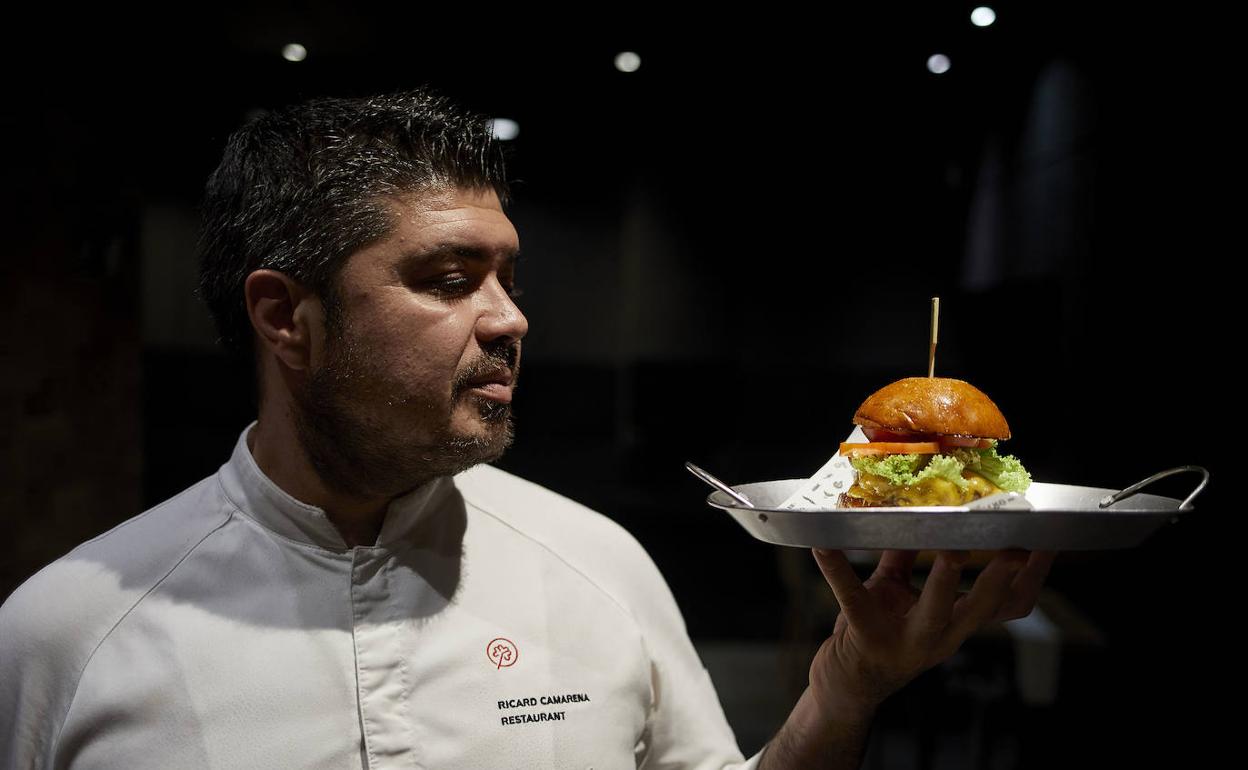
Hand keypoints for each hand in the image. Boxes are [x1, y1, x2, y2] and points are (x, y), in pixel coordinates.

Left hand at [807, 548, 1056, 717]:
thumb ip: (907, 554)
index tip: (1047, 543)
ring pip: (935, 611)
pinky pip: (853, 598)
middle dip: (1000, 578)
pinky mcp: (865, 638)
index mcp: (956, 624)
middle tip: (1015, 547)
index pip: (1008, 605)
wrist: (845, 687)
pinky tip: (822, 545)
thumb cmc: (877, 632)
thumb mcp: (898, 592)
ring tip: (950, 549)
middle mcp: (940, 637)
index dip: (1032, 578)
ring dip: (945, 579)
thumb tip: (916, 508)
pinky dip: (837, 569)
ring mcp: (905, 641)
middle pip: (983, 609)